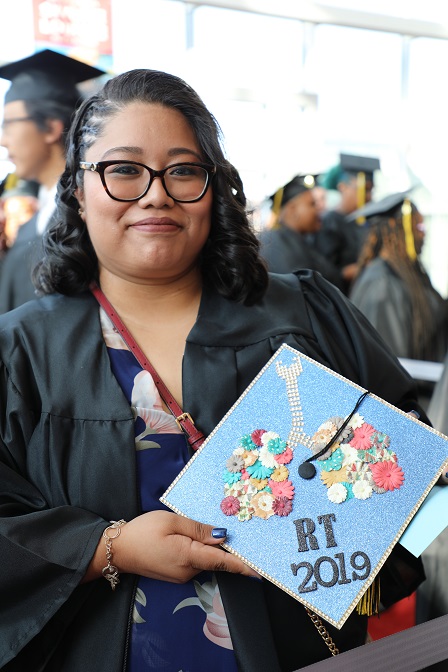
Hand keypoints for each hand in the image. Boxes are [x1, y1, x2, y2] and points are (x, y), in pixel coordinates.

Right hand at [114, 510, 258, 582]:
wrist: (116, 550)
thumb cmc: (142, 531)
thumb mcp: (172, 522)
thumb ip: (199, 529)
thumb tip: (223, 536)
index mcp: (189, 556)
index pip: (222, 562)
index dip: (243, 566)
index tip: (261, 571)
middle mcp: (188, 571)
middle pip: (215, 559)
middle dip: (225, 548)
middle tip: (235, 532)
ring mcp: (181, 576)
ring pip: (204, 560)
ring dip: (209, 548)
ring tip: (206, 531)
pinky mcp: (175, 575)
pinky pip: (194, 562)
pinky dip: (198, 552)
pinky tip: (191, 539)